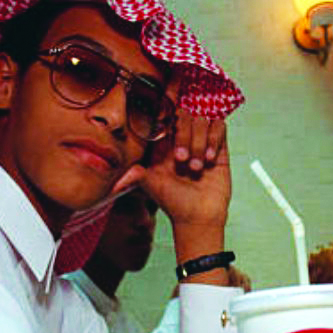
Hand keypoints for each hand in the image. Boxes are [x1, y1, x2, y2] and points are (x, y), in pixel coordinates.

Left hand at [138, 112, 230, 228]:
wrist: (198, 217)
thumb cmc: (173, 203)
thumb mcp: (151, 187)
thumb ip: (135, 176)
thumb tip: (113, 182)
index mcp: (163, 143)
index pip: (164, 116)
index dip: (166, 119)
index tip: (166, 138)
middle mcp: (182, 139)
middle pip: (183, 114)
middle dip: (184, 135)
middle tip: (181, 161)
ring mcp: (201, 141)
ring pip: (202, 119)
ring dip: (199, 142)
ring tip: (197, 167)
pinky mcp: (219, 147)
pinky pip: (219, 126)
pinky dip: (214, 139)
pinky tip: (210, 160)